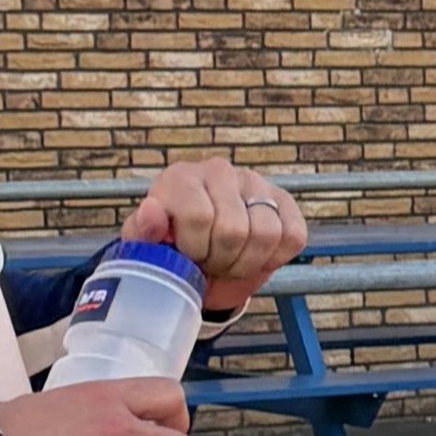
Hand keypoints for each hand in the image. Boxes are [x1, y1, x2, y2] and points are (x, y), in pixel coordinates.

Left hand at [125, 158, 308, 312]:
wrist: (202, 264)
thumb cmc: (171, 253)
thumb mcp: (147, 248)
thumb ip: (142, 231)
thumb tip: (151, 209)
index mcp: (181, 177)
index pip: (199, 216)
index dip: (195, 249)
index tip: (187, 256)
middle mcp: (220, 170)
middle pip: (234, 229)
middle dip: (222, 260)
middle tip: (210, 263)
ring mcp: (256, 183)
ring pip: (267, 234)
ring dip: (247, 262)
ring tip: (230, 261)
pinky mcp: (285, 201)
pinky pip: (293, 236)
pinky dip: (274, 258)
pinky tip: (254, 256)